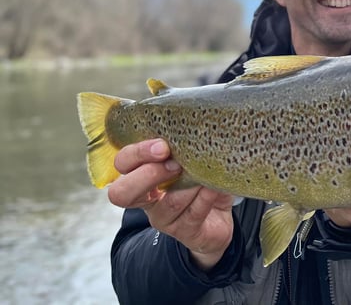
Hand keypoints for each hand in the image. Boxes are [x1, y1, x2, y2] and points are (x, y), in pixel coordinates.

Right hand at [107, 138, 235, 269]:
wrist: (218, 218)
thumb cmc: (199, 180)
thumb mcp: (189, 159)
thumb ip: (182, 146)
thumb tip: (191, 127)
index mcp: (141, 175)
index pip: (122, 163)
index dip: (137, 154)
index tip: (162, 146)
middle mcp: (147, 199)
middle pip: (122, 193)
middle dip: (148, 174)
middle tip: (174, 163)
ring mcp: (164, 219)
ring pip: (170, 202)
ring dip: (190, 183)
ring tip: (204, 171)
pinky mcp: (185, 232)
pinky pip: (194, 213)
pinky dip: (206, 196)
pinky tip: (213, 187)